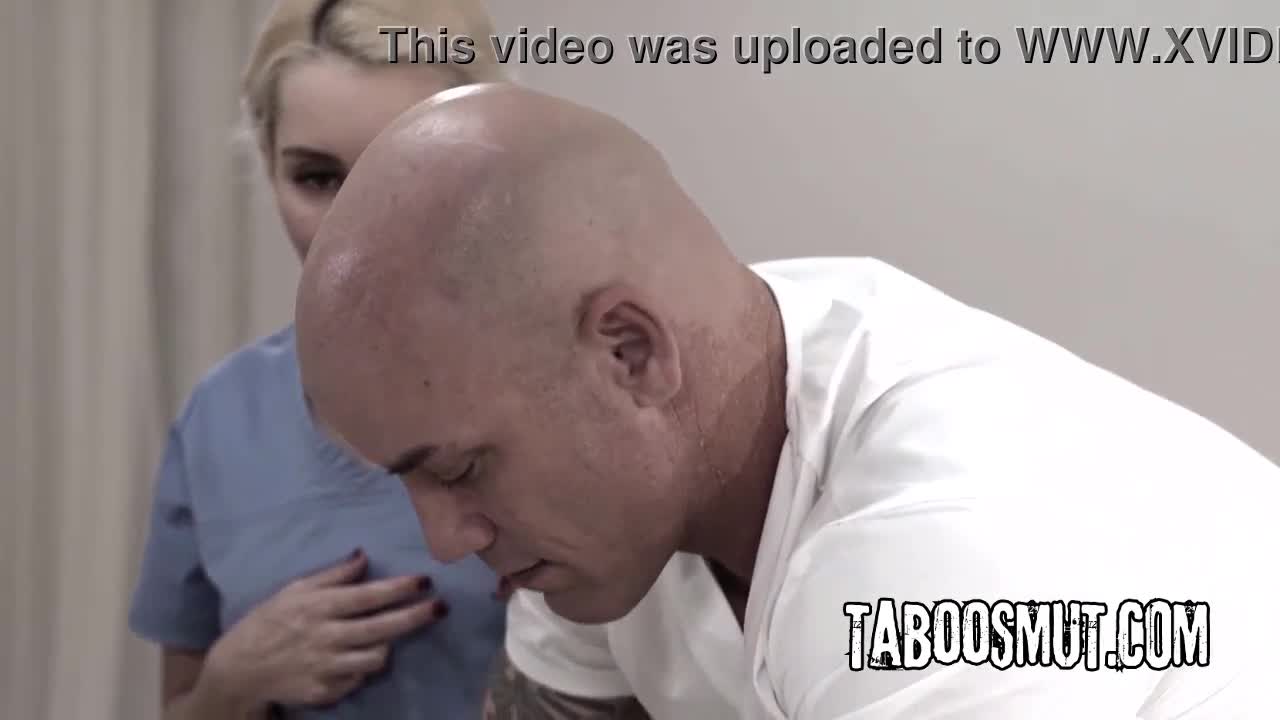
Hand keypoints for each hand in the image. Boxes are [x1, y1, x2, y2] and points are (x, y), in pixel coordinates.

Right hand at [200, 549, 444, 709]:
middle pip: (381, 628)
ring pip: (375, 658)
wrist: (238, 669)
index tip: (425, 580)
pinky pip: (358, 680)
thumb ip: (332, 575)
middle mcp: (325, 637)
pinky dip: (363, 669)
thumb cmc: (268, 622)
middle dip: (415, 617)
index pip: (367, 597)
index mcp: (318, 608)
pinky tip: (358, 658)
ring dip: (389, 645)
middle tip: (441, 607)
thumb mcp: (294, 590)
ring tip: (390, 635)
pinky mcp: (324, 692)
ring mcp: (325, 668)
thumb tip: (364, 556)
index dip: (399, 589)